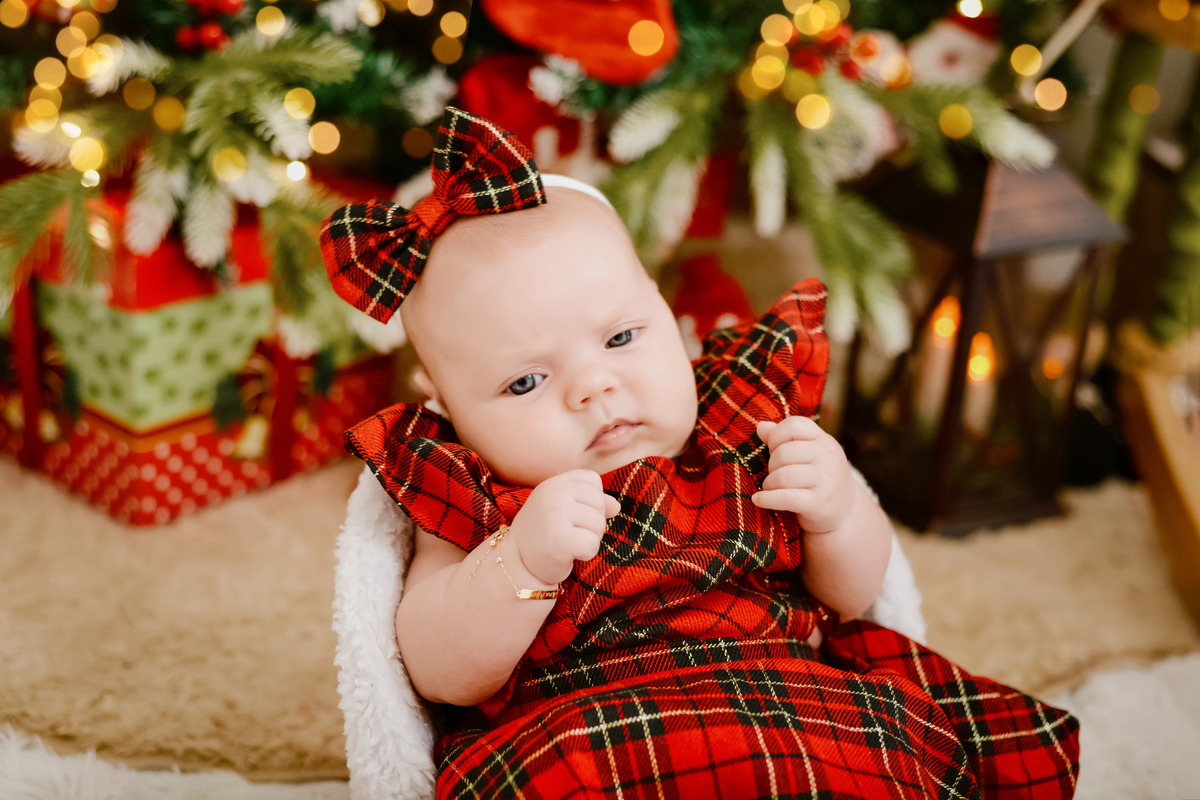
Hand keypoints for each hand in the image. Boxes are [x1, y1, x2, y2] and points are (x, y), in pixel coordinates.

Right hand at [509, 470, 620, 584]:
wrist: (516, 562)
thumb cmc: (544, 533)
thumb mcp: (565, 509)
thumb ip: (591, 501)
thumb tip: (616, 506)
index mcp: (556, 482)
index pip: (593, 481)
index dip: (590, 502)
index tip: (570, 515)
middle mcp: (554, 493)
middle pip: (599, 503)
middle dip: (592, 523)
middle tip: (569, 532)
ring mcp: (556, 514)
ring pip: (598, 525)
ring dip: (589, 539)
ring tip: (567, 543)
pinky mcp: (560, 539)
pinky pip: (592, 544)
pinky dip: (585, 554)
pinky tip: (568, 554)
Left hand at [751, 417, 856, 534]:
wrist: (846, 511)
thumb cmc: (818, 478)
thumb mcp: (807, 454)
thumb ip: (783, 438)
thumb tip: (761, 426)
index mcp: (824, 440)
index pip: (794, 425)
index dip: (776, 436)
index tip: (774, 450)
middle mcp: (828, 457)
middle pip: (784, 453)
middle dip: (771, 465)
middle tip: (773, 474)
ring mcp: (826, 480)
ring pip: (783, 476)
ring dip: (769, 484)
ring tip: (770, 488)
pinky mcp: (819, 503)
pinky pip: (786, 498)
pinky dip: (767, 499)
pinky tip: (758, 499)